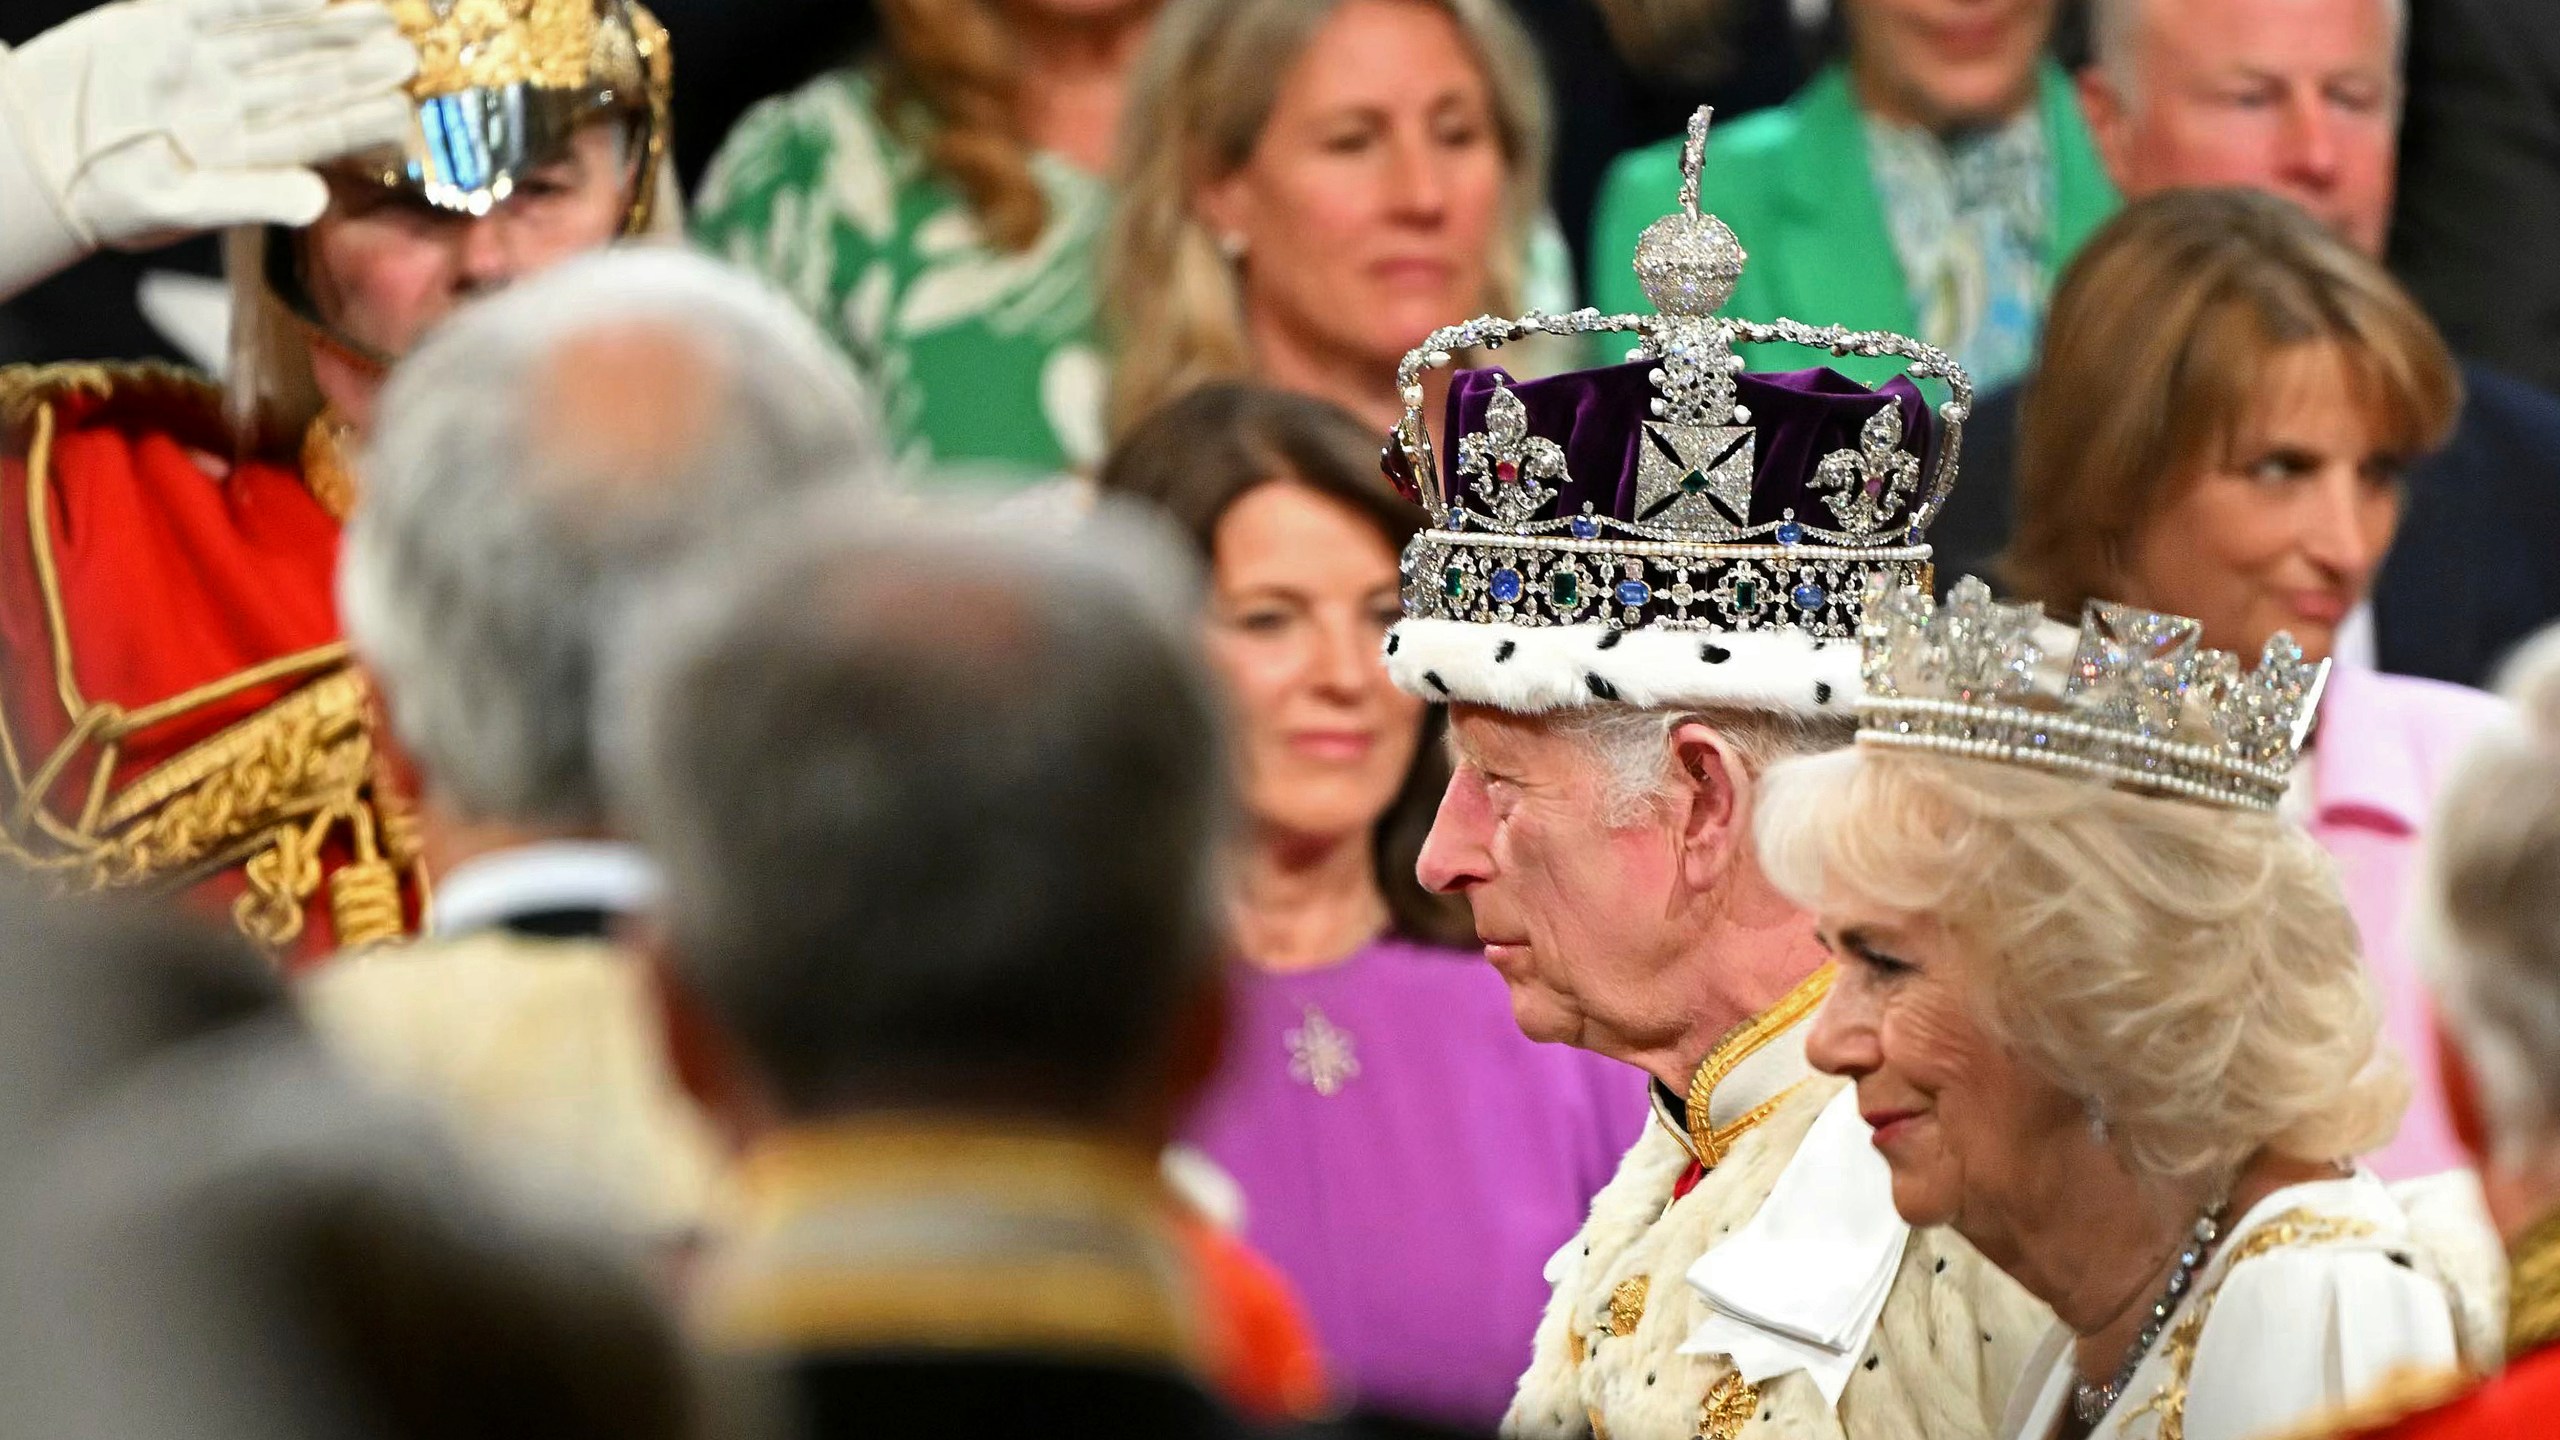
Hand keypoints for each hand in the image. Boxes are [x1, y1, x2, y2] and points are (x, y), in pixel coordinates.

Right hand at [0, 0, 416, 258]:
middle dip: (360, 65)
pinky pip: (224, 6)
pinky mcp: (165, 25)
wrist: (35, 154)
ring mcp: (204, 62)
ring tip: (379, 15)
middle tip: (410, 51)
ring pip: (279, 39)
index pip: (321, 132)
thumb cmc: (108, 194)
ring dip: (329, 27)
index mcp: (249, 149)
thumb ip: (251, 197)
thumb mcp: (179, 204)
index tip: (405, 107)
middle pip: (312, 79)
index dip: (364, 117)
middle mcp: (236, 103)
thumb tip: (320, 203)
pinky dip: (265, 0)